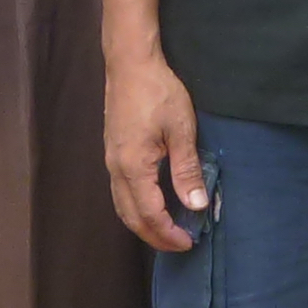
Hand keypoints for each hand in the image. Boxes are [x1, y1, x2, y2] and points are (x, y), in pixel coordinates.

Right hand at [106, 52, 209, 250]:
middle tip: (179, 244)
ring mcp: (111, 161)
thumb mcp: (181, 130)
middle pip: (131, 217)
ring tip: (167, 230)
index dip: (169, 233)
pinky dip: (136, 207)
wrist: (130, 63)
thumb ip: (187, 171)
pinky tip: (153, 204)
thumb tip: (196, 206)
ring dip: (143, 224)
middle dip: (154, 236)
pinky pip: (120, 191)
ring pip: (122, 206)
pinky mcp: (112, 152)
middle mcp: (116, 169)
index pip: (150, 214)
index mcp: (133, 167)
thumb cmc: (157, 92)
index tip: (189, 242)